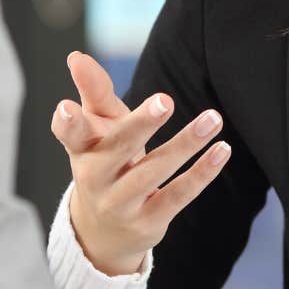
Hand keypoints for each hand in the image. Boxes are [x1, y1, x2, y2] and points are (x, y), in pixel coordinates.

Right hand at [48, 51, 230, 275]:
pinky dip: (201, 172)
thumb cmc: (104, 163)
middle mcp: (95, 178)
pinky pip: (178, 195)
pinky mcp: (147, 222)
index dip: (67, 121)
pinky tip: (221, 149)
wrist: (103, 231)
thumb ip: (93, 92)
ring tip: (213, 118)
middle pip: (117, 148)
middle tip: (165, 101)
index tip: (68, 107)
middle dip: (140, 125)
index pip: (69, 134)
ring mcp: (120, 204)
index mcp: (81, 150)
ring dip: (185, 144)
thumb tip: (77, 57)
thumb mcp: (97, 129)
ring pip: (153, 171)